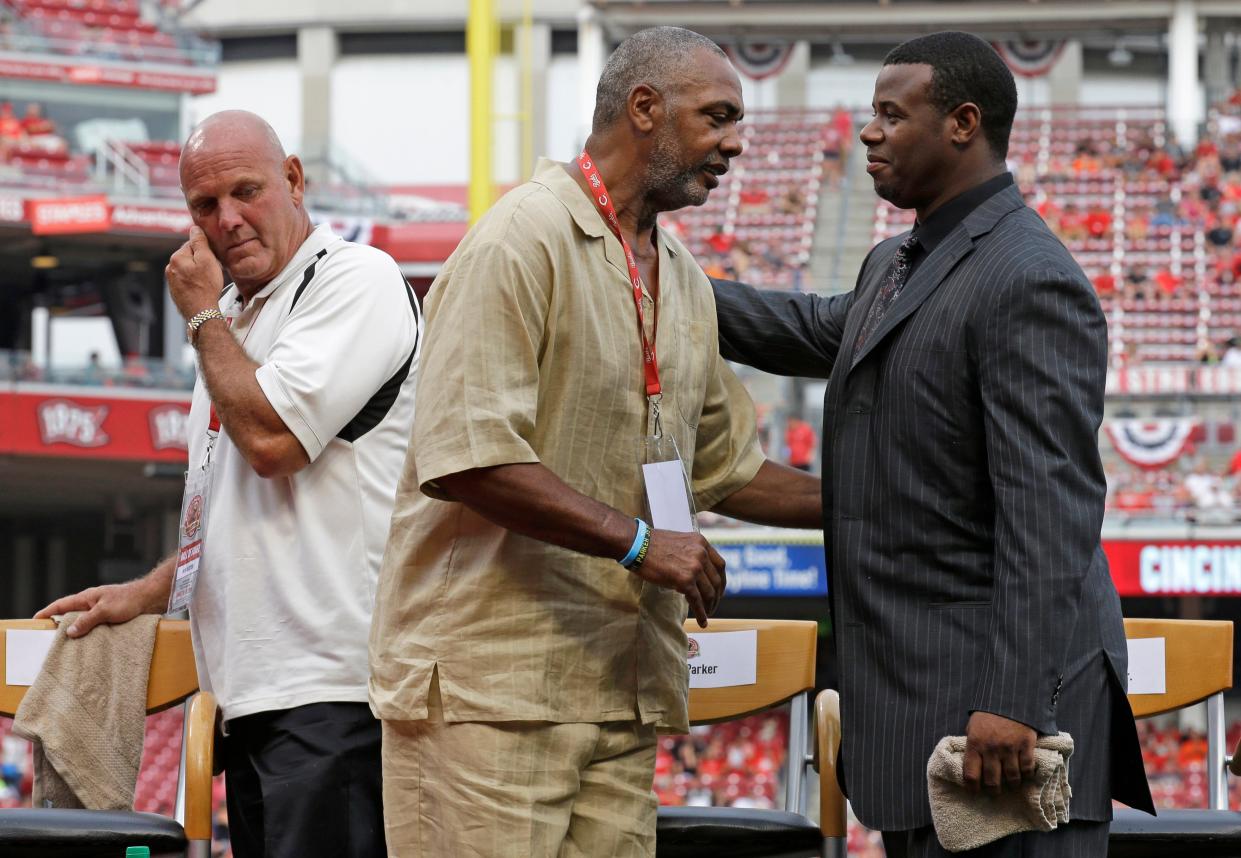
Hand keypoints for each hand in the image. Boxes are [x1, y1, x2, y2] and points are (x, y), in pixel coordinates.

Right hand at [34, 581, 156, 637]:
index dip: (47, 612)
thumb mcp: (105, 611)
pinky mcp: (110, 617)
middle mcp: (91, 603)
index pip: (61, 605)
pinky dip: (89, 634)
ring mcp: (101, 610)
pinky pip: (95, 627)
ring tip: (67, 647)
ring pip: (83, 622)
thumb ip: (88, 620)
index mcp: (86, 598)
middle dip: (59, 625)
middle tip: (48, 639)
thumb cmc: (128, 600)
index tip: (34, 620)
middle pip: (70, 615)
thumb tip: (69, 632)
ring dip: (76, 632)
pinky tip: (88, 645)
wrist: (151, 597)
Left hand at [166, 226, 224, 319]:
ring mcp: (171, 281)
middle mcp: (170, 268)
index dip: (205, 250)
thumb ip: (200, 242)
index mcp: (176, 257)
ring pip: (188, 269)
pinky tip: (202, 289)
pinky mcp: (175, 291)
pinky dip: (194, 282)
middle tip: (212, 271)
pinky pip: (186, 281)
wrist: (201, 313)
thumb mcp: (207, 260)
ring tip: (208, 281)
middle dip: (201, 261)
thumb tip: (195, 229)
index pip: (192, 244)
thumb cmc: (206, 287)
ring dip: (198, 272)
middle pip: (189, 257)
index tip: (213, 258)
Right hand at [627, 529, 725, 627]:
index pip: (720, 565)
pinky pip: (697, 601)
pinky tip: (702, 622)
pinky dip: (701, 613)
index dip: (721, 581)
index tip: (719, 590)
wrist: (637, 544)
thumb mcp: (680, 542)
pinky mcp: (685, 580)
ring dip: (710, 606)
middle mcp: (702, 554)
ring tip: (707, 614)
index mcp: (702, 543)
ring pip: (709, 592)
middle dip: (716, 596)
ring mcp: (695, 567)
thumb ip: (691, 554)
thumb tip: (695, 573)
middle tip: (713, 605)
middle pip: (716, 581)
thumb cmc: (652, 544)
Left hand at [962, 711, 1036, 795]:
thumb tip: (972, 763)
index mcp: (974, 743)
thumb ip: (973, 743)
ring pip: (1012, 778)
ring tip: (1010, 785)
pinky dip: (1026, 775)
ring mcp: (1010, 748)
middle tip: (995, 792)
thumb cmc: (989, 713)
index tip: (975, 791)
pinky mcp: (1026, 745)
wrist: (1010, 696)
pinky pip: (1027, 768)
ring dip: (1011, 785)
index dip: (972, 788)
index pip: (970, 774)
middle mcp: (991, 748)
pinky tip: (1024, 775)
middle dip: (993, 790)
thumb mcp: (974, 726)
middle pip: (992, 781)